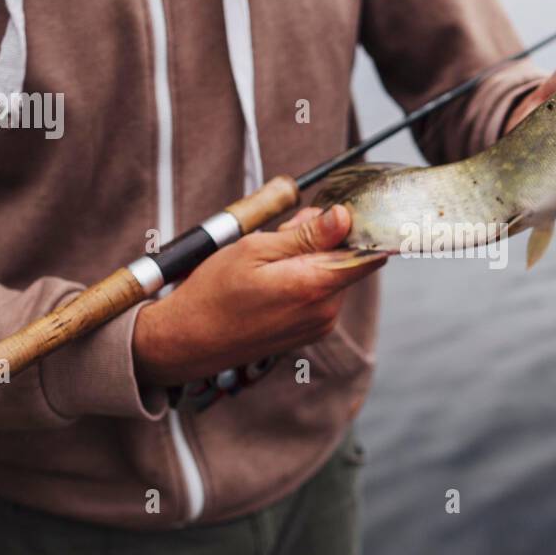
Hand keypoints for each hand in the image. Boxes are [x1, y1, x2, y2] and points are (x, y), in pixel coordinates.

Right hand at [132, 205, 384, 386]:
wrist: (187, 340)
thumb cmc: (213, 293)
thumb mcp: (255, 249)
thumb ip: (306, 235)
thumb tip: (343, 217)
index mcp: (316, 286)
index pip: (368, 253)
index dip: (356, 228)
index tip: (335, 214)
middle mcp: (326, 311)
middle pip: (347, 260)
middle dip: (323, 240)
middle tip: (281, 235)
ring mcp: (319, 325)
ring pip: (332, 275)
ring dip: (310, 260)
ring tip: (268, 261)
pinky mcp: (310, 332)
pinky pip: (319, 295)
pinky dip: (303, 280)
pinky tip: (271, 281)